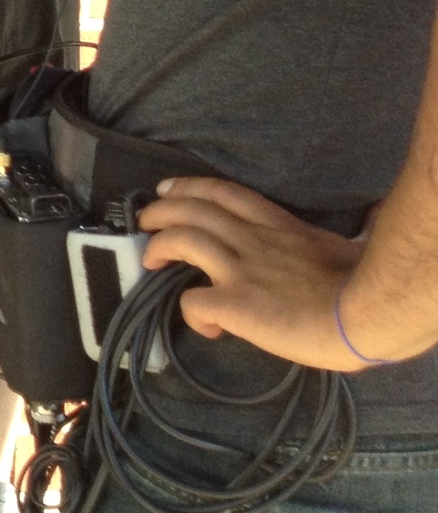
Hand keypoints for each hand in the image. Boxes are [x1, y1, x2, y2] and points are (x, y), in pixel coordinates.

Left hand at [139, 176, 372, 370]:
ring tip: (149, 256)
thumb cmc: (365, 285)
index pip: (226, 193)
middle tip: (146, 217)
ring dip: (158, 244)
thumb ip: (321, 244)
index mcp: (280, 226)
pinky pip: (193, 303)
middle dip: (162, 208)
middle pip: (194, 207)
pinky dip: (191, 313)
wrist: (367, 312)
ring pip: (182, 239)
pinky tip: (207, 325)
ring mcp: (240, 268)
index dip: (191, 187)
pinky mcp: (235, 302)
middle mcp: (253, 239)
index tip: (170, 188)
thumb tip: (345, 241)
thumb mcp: (340, 249)